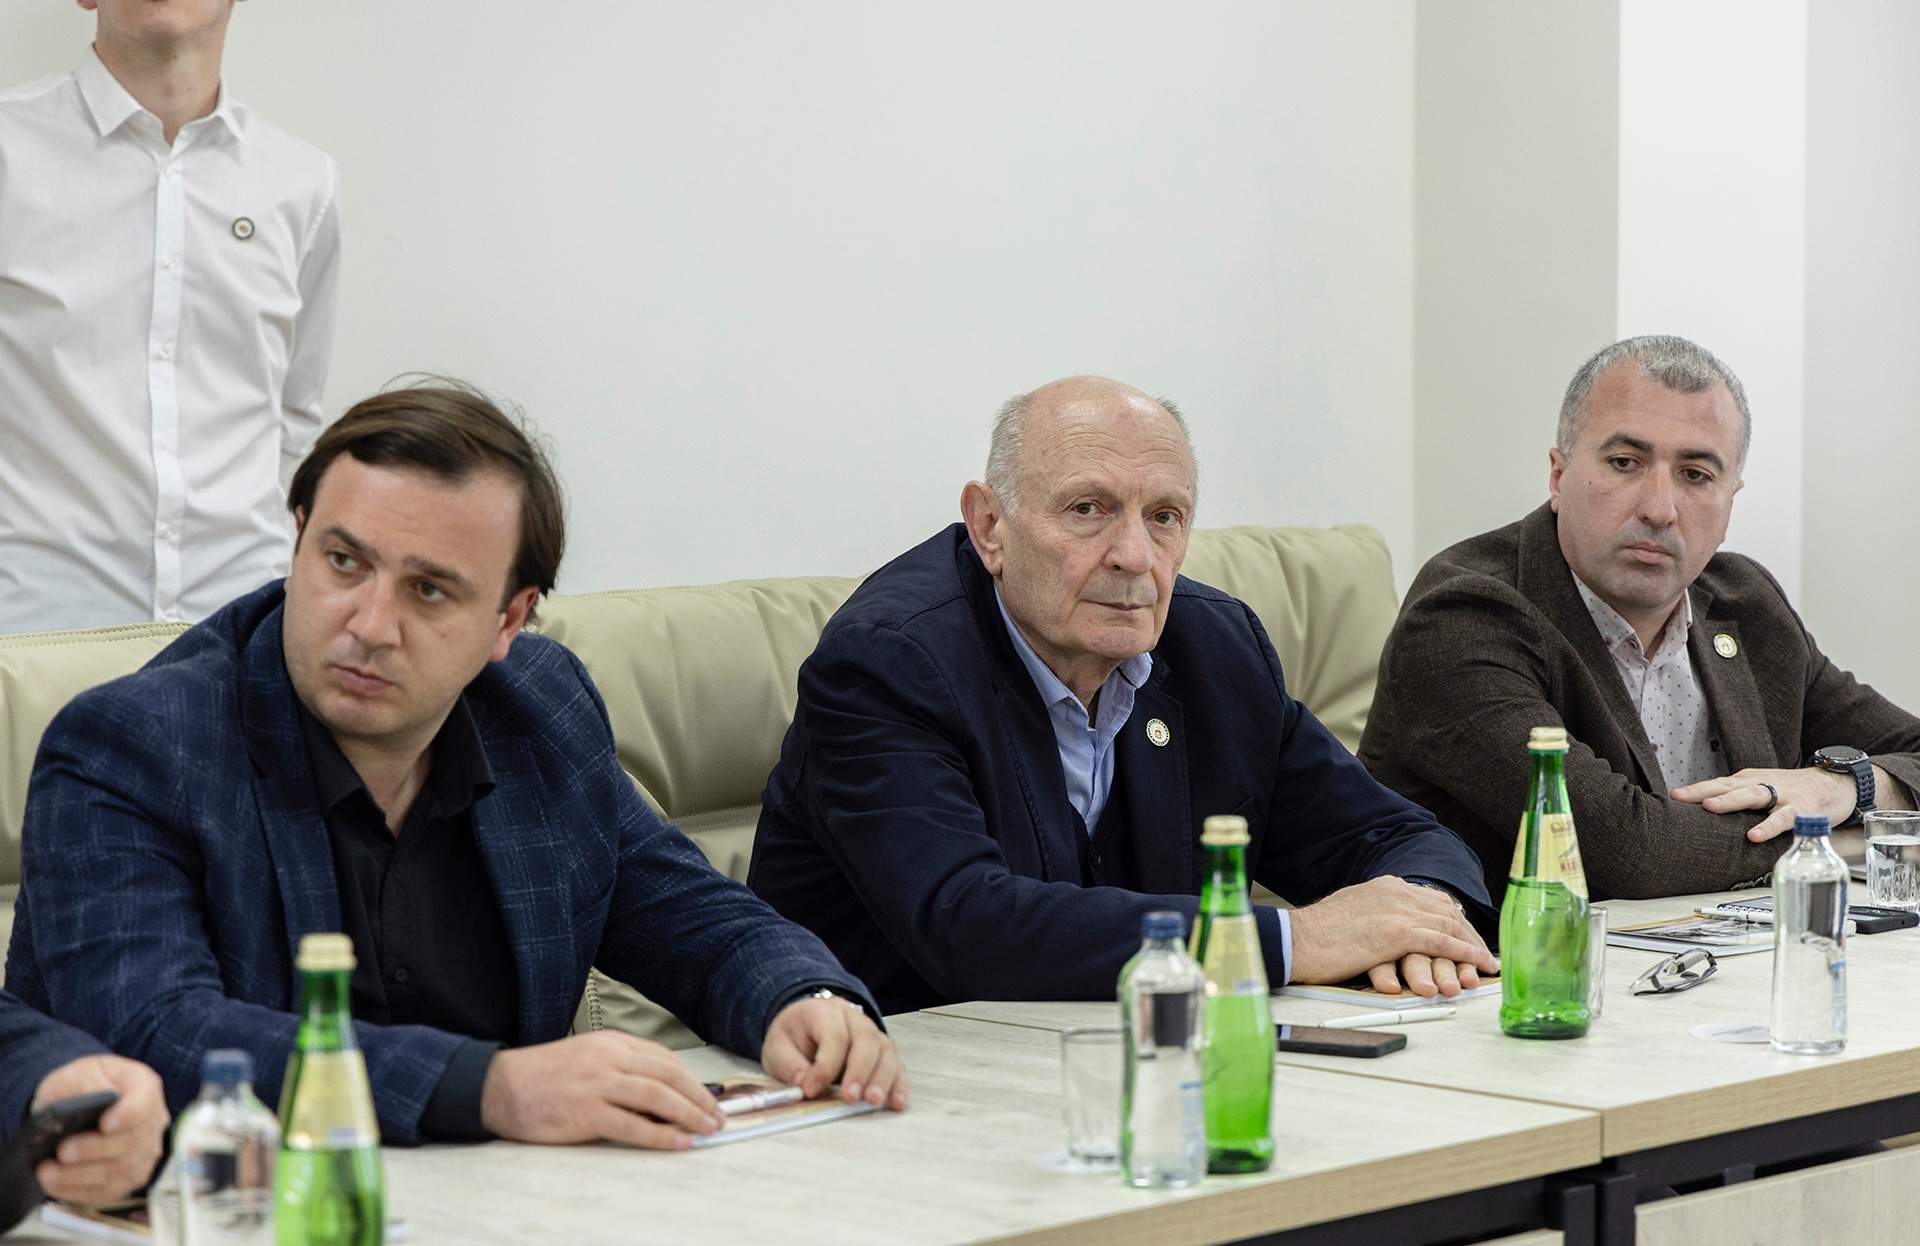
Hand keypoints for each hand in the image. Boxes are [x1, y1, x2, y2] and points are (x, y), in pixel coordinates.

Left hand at [31, 1055, 166, 1205]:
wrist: (80, 1103)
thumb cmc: (84, 1084)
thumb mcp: (82, 1071)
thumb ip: (88, 1083)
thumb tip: (91, 1103)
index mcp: (145, 1088)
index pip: (144, 1104)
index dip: (128, 1116)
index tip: (105, 1123)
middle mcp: (152, 1123)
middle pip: (129, 1143)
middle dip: (92, 1149)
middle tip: (63, 1150)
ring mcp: (143, 1154)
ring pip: (116, 1172)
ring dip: (79, 1175)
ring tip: (47, 1172)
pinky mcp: (128, 1179)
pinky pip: (106, 1191)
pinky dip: (77, 1190)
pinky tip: (54, 1183)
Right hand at [479, 1031, 723, 1149]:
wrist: (500, 1085)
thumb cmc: (543, 1075)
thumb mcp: (586, 1056)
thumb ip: (620, 1066)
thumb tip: (660, 1090)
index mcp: (611, 1043)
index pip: (664, 1058)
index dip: (691, 1079)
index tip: (707, 1095)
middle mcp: (609, 1058)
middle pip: (668, 1074)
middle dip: (699, 1095)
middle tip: (718, 1114)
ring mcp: (598, 1084)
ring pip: (657, 1096)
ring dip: (689, 1113)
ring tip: (708, 1128)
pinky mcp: (586, 1112)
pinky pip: (633, 1124)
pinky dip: (660, 1135)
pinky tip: (679, 1142)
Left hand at [761, 996, 907, 1111]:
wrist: (806, 1023)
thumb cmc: (795, 1036)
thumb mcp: (778, 1047)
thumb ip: (790, 1065)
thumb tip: (805, 1085)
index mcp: (824, 1012)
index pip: (833, 1035)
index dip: (825, 1065)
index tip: (812, 1089)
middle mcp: (854, 1019)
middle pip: (865, 1040)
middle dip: (859, 1070)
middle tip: (850, 1097)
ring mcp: (872, 1033)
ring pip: (885, 1052)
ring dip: (881, 1078)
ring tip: (872, 1101)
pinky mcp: (882, 1051)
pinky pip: (896, 1065)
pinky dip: (898, 1084)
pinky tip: (896, 1102)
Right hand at [1287, 877, 1497, 992]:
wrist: (1296, 940)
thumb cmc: (1315, 935)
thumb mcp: (1350, 914)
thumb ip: (1374, 915)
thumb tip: (1385, 928)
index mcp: (1384, 886)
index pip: (1431, 899)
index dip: (1453, 919)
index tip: (1465, 935)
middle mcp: (1395, 892)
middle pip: (1446, 910)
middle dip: (1468, 932)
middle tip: (1482, 952)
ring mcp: (1398, 911)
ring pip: (1449, 925)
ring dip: (1472, 945)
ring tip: (1485, 962)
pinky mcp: (1398, 933)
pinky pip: (1442, 942)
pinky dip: (1465, 953)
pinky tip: (1477, 962)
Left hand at [1671, 766, 1862, 842]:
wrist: (1836, 782)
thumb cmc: (1792, 790)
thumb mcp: (1762, 789)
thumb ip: (1738, 800)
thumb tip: (1705, 815)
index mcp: (1748, 781)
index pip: (1716, 784)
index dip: (1694, 790)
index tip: (1671, 797)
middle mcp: (1761, 784)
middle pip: (1728, 786)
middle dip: (1702, 791)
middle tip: (1680, 797)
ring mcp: (1782, 795)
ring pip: (1753, 796)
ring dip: (1731, 801)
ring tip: (1711, 808)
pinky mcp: (1803, 809)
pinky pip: (1784, 818)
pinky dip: (1768, 826)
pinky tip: (1754, 835)